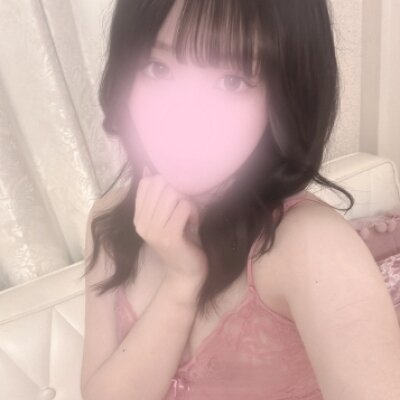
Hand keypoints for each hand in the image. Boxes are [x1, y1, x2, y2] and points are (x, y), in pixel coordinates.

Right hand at [133, 166, 208, 286]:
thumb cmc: (180, 239)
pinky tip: (192, 224)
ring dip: (187, 202)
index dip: (165, 183)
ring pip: (173, 194)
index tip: (174, 199)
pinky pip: (184, 207)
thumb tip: (147, 168)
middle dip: (178, 191)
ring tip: (188, 216)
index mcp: (138, 217)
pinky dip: (193, 212)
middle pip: (160, 184)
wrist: (186, 271)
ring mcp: (153, 231)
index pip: (146, 183)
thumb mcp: (165, 215)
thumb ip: (156, 195)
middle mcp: (141, 223)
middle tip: (184, 208)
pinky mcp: (169, 237)